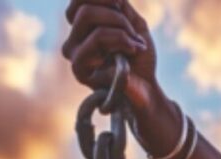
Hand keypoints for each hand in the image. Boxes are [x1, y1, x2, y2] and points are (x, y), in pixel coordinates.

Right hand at [61, 0, 160, 114]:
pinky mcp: (78, 68)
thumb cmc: (139, 57)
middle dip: (116, 15)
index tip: (122, 6)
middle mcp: (72, 41)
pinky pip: (97, 37)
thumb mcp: (133, 23)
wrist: (148, 87)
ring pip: (87, 16)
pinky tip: (130, 53)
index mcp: (81, 30)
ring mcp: (73, 55)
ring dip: (120, 27)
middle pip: (83, 7)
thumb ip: (119, 5)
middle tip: (133, 34)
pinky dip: (121, 39)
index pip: (78, 1)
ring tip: (134, 45)